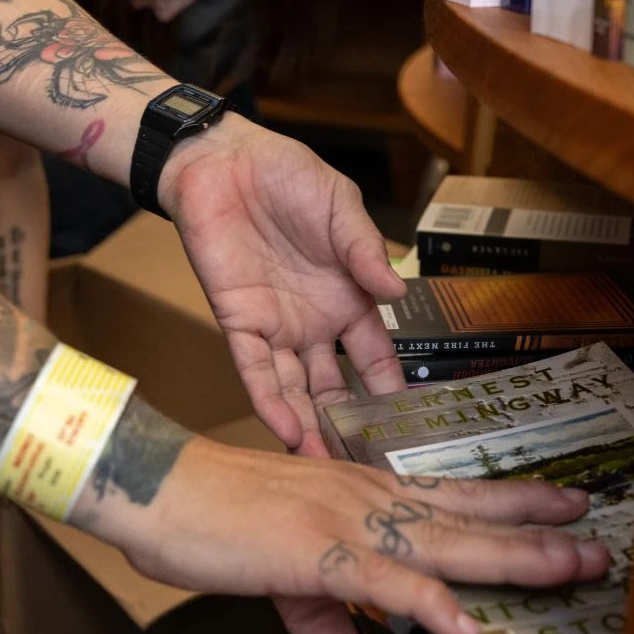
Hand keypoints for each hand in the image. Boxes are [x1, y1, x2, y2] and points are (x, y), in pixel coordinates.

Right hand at [94, 438, 609, 633]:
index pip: (451, 500)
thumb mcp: (280, 574)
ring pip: (443, 540)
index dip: (511, 506)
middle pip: (466, 518)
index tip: (564, 506)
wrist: (158, 487)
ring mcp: (345, 520)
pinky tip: (460, 619)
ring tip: (567, 565)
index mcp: (359, 499)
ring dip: (509, 556)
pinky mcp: (313, 550)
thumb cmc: (213, 516)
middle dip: (536, 534)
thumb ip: (323, 622)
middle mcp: (365, 501)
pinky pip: (379, 578)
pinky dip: (422, 598)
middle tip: (596, 541)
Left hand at [161, 115, 408, 456]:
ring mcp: (275, 327)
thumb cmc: (287, 176)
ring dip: (310, 427)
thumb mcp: (341, 207)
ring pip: (295, 390)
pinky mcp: (237, 321)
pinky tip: (288, 430)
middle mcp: (314, 323)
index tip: (410, 433)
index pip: (375, 359)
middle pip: (335, 388)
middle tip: (368, 472)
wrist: (223, 161)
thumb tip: (397, 290)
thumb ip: (365, 250)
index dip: (390, 393)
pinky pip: (254, 369)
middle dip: (350, 428)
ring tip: (328, 469)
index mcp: (348, 298)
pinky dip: (270, 399)